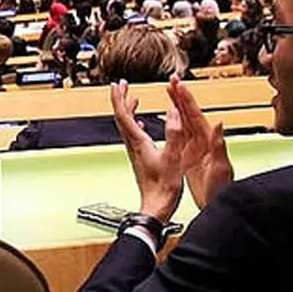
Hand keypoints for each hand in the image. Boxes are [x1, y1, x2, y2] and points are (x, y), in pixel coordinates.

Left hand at [109, 81, 184, 221]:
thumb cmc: (163, 188)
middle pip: (121, 117)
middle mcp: (133, 145)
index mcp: (138, 142)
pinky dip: (135, 124)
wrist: (155, 208)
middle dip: (121, 99)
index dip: (119, 97)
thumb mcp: (173, 158)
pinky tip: (141, 125)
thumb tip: (174, 113)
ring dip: (127, 110)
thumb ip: (174, 134)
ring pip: (126, 126)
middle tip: (122, 85)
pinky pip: (133, 135)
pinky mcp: (140, 158)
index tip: (118, 83)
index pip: (123, 114)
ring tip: (132, 99)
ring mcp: (135, 152)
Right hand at [166, 77, 231, 208]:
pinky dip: (173, 123)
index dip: (185, 98)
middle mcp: (202, 141)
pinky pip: (180, 134)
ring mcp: (196, 147)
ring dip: (176, 105)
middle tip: (171, 80)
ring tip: (169, 92)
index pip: (194, 114)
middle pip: (189, 113)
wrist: (219, 204)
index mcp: (207, 140)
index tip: (178, 83)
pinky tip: (169, 119)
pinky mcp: (190, 155)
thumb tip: (218, 122)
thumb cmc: (221, 188)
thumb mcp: (221, 167)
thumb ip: (219, 145)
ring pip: (184, 121)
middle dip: (180, 96)